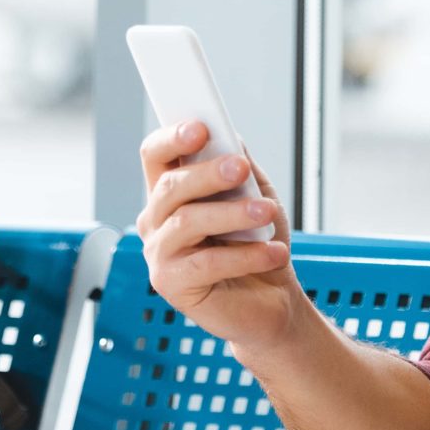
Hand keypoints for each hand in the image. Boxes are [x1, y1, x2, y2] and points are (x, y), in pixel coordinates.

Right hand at [136, 121, 299, 355]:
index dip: (171, 138)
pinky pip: (206, 263)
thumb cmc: (258, 246)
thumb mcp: (255, 196)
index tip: (200, 128)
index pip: (155, 156)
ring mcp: (159, 253)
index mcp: (170, 193)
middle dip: (207, 174)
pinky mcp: (170, 285)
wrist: (272, 301)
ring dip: (232, 214)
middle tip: (240, 167)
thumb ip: (239, 167)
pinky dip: (245, 256)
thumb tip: (230, 136)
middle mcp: (156, 221)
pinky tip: (273, 253)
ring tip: (267, 213)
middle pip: (170, 186)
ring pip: (187, 222)